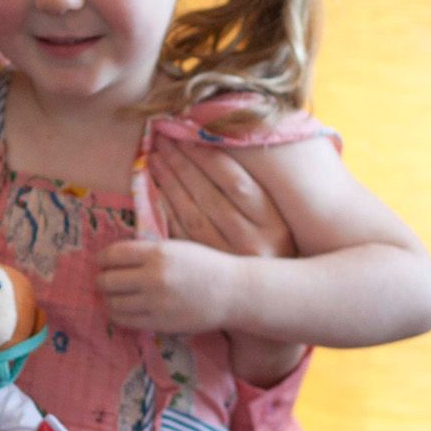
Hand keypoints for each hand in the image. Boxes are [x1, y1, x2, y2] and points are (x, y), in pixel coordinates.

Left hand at [96, 238, 237, 333]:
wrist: (233, 292)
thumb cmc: (206, 266)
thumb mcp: (177, 248)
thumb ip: (148, 251)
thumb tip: (115, 258)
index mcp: (158, 253)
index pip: (114, 254)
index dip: (102, 258)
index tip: (102, 262)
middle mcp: (153, 277)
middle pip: (108, 280)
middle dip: (102, 280)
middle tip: (105, 280)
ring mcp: (155, 303)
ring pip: (113, 303)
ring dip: (109, 299)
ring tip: (115, 296)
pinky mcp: (159, 323)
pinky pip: (125, 320)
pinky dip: (119, 315)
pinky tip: (125, 310)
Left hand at [152, 143, 293, 259]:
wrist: (265, 295)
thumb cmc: (272, 246)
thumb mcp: (274, 217)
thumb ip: (253, 189)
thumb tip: (216, 143)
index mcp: (273, 223)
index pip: (235, 181)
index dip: (209, 157)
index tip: (188, 135)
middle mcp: (251, 242)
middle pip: (209, 196)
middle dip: (184, 164)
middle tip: (163, 141)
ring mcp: (226, 258)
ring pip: (192, 215)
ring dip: (170, 184)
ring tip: (155, 160)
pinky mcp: (206, 270)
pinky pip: (181, 236)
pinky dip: (166, 211)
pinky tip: (155, 191)